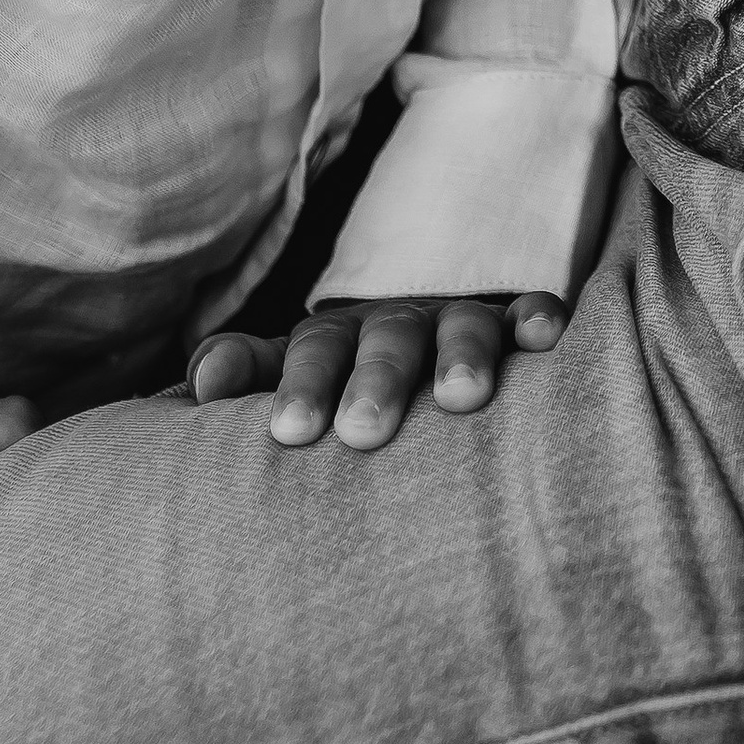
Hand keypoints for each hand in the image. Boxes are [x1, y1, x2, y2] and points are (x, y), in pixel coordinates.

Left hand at [188, 292, 566, 452]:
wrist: (410, 347)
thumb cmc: (337, 391)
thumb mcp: (289, 380)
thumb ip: (244, 374)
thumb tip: (200, 384)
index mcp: (336, 340)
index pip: (312, 349)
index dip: (300, 383)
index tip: (288, 433)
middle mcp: (397, 323)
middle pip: (385, 337)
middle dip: (375, 379)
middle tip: (362, 432)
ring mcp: (458, 319)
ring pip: (462, 321)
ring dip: (461, 351)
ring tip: (459, 398)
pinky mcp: (516, 322)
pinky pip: (531, 310)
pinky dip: (537, 317)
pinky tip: (543, 338)